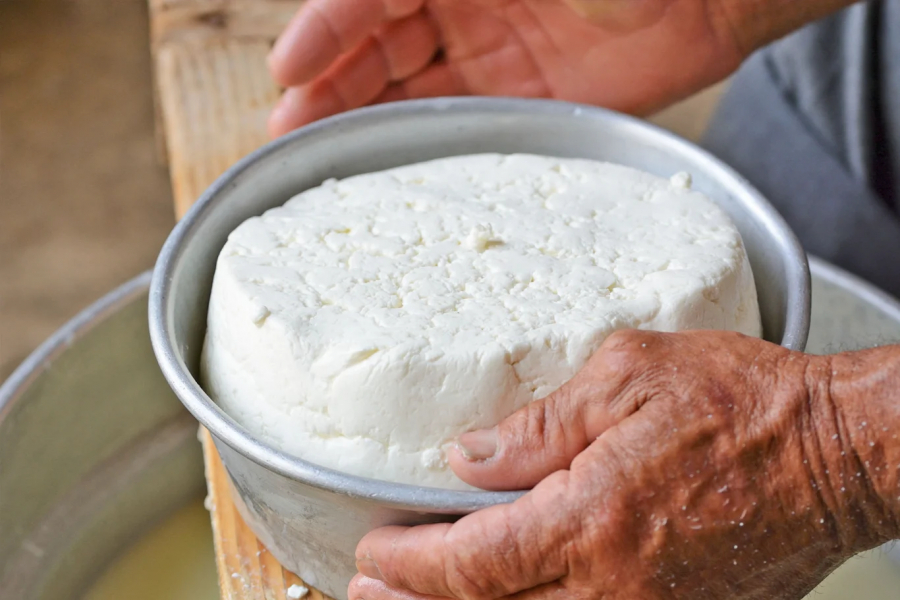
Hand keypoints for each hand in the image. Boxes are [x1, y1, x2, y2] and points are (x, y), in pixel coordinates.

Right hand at [266, 0, 747, 136]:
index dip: (324, 31)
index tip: (287, 68)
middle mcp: (465, 9)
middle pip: (378, 48)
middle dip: (331, 85)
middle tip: (289, 129)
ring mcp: (497, 60)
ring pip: (412, 92)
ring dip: (364, 120)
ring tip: (319, 154)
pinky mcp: (532, 107)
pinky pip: (465, 129)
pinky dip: (427, 148)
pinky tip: (394, 169)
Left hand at [350, 330, 897, 599]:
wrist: (835, 454)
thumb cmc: (746, 403)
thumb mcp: (629, 376)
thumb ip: (539, 424)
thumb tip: (469, 456)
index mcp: (592, 521)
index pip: (469, 563)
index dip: (408, 564)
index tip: (372, 553)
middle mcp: (614, 587)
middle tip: (367, 598)